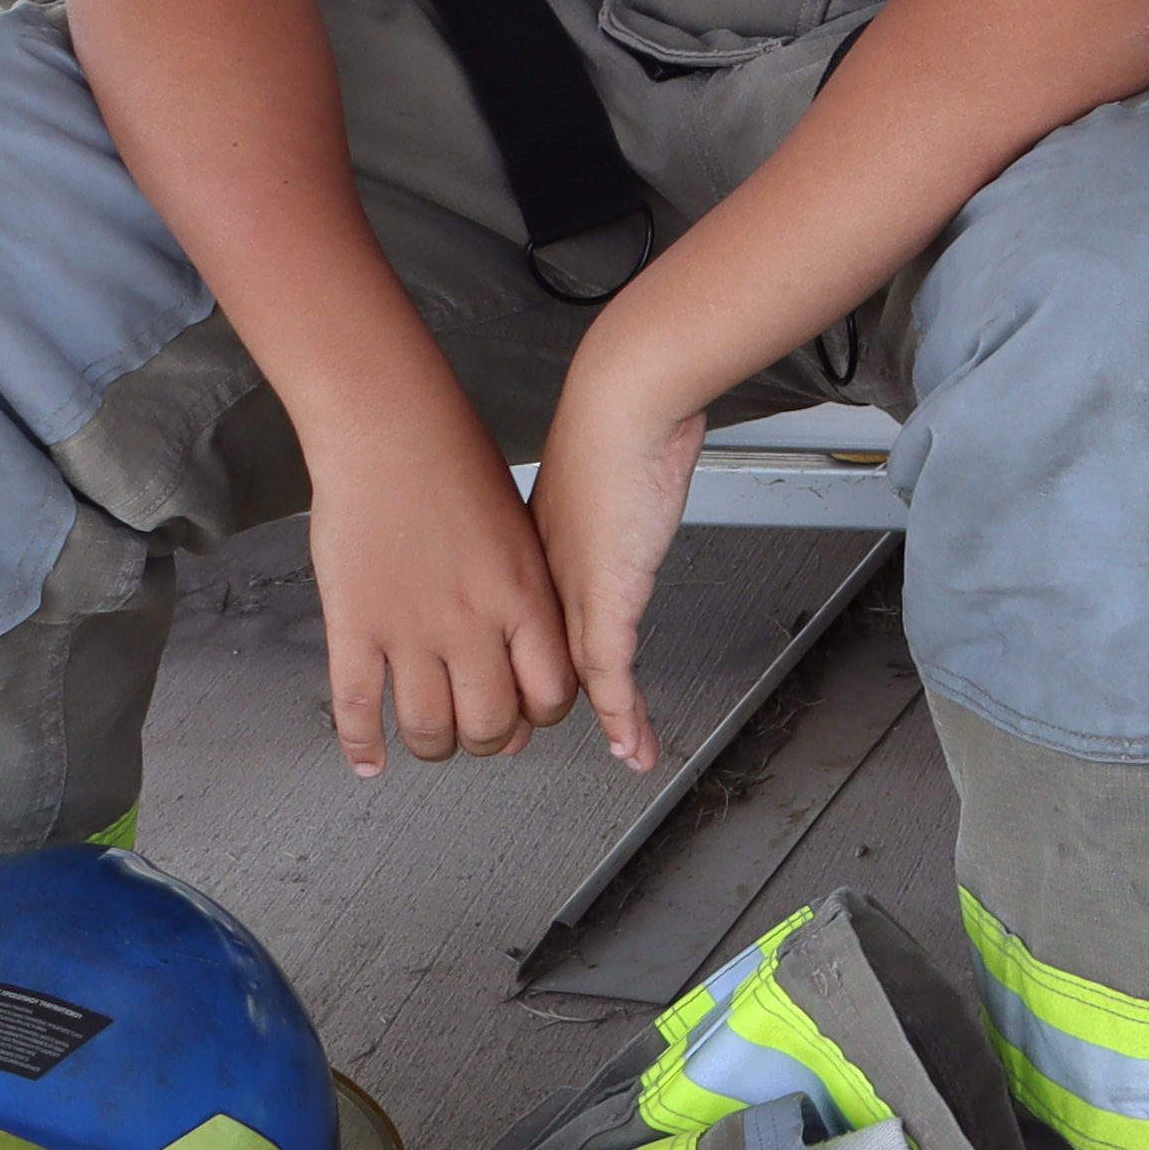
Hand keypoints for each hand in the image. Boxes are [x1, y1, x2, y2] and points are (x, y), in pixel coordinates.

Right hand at [302, 397, 579, 777]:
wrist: (390, 428)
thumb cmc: (456, 462)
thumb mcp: (519, 530)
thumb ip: (525, 594)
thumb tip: (525, 649)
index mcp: (525, 596)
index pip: (552, 694)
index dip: (540, 717)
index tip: (527, 715)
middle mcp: (473, 622)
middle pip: (491, 725)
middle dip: (487, 741)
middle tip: (477, 734)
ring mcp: (411, 629)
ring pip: (429, 728)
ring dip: (432, 747)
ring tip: (429, 741)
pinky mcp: (356, 624)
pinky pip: (358, 706)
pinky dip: (362, 744)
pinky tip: (368, 757)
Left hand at [524, 349, 715, 772]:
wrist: (625, 402)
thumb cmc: (615, 417)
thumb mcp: (592, 464)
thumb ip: (598, 486)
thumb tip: (618, 475)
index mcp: (531, 550)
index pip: (521, 626)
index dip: (519, 662)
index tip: (517, 687)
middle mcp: (545, 580)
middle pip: (536, 661)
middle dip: (536, 708)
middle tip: (532, 742)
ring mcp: (573, 592)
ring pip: (571, 678)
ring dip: (597, 719)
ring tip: (622, 747)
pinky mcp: (607, 599)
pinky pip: (609, 676)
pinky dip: (622, 714)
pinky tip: (631, 744)